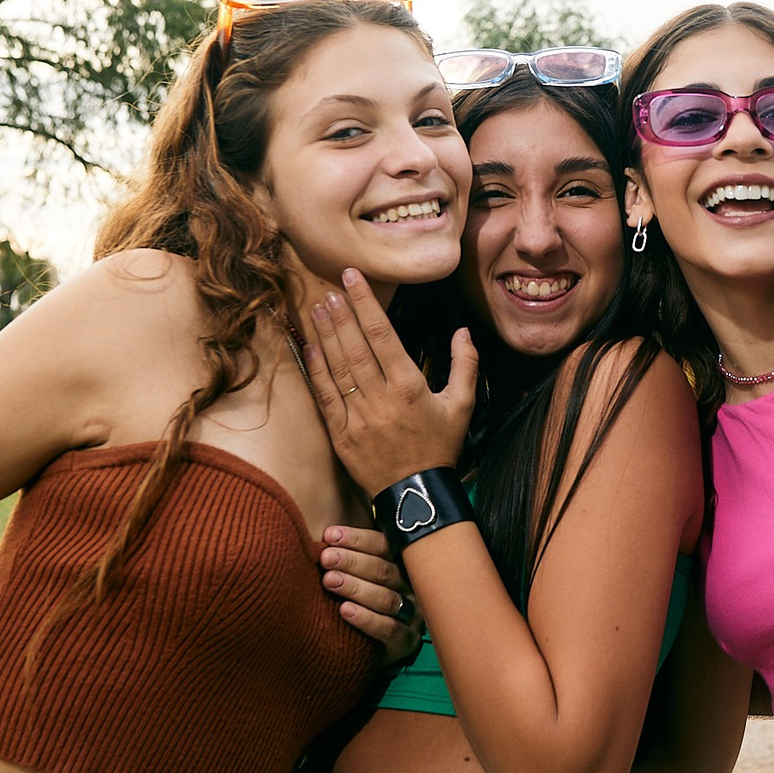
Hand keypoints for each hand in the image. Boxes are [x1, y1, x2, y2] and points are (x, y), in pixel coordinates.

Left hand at [304, 268, 479, 496]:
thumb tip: (464, 331)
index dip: (365, 303)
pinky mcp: (340, 434)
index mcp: (410, 387)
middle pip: (355, 347)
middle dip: (341, 314)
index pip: (382, 335)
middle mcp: (381, 399)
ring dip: (325, 335)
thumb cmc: (440, 447)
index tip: (352, 278)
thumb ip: (465, 365)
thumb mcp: (462, 406)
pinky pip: (324, 396)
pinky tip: (309, 346)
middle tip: (329, 287)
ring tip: (318, 308)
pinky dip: (315, 370)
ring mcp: (357, 417)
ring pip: (337, 367)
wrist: (416, 494)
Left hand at [317, 521, 423, 664]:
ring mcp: (412, 616)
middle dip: (352, 561)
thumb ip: (352, 555)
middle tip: (326, 558)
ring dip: (356, 588)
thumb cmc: (362, 602)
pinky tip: (344, 610)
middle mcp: (411, 588)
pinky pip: (389, 629)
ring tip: (330, 581)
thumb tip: (325, 532)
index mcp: (402, 565)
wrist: (372, 648)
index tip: (330, 535)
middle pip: (385, 571)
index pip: (384, 546)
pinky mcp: (406, 642)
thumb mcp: (361, 575)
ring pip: (387, 598)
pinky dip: (366, 619)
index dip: (357, 539)